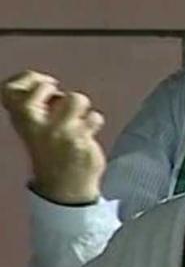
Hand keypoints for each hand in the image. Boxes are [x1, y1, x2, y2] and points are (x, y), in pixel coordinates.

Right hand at [1, 70, 105, 203]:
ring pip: (76, 99)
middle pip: (41, 89)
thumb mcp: (35, 128)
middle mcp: (35, 125)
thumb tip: (49, 83)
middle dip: (52, 88)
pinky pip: (93, 117)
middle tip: (59, 101)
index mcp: (21, 120)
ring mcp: (58, 133)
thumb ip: (38, 107)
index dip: (29, 78)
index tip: (44, 83)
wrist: (63, 188)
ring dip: (81, 107)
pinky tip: (87, 135)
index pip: (9, 89)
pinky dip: (94, 122)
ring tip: (77, 120)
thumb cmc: (52, 150)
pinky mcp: (78, 141)